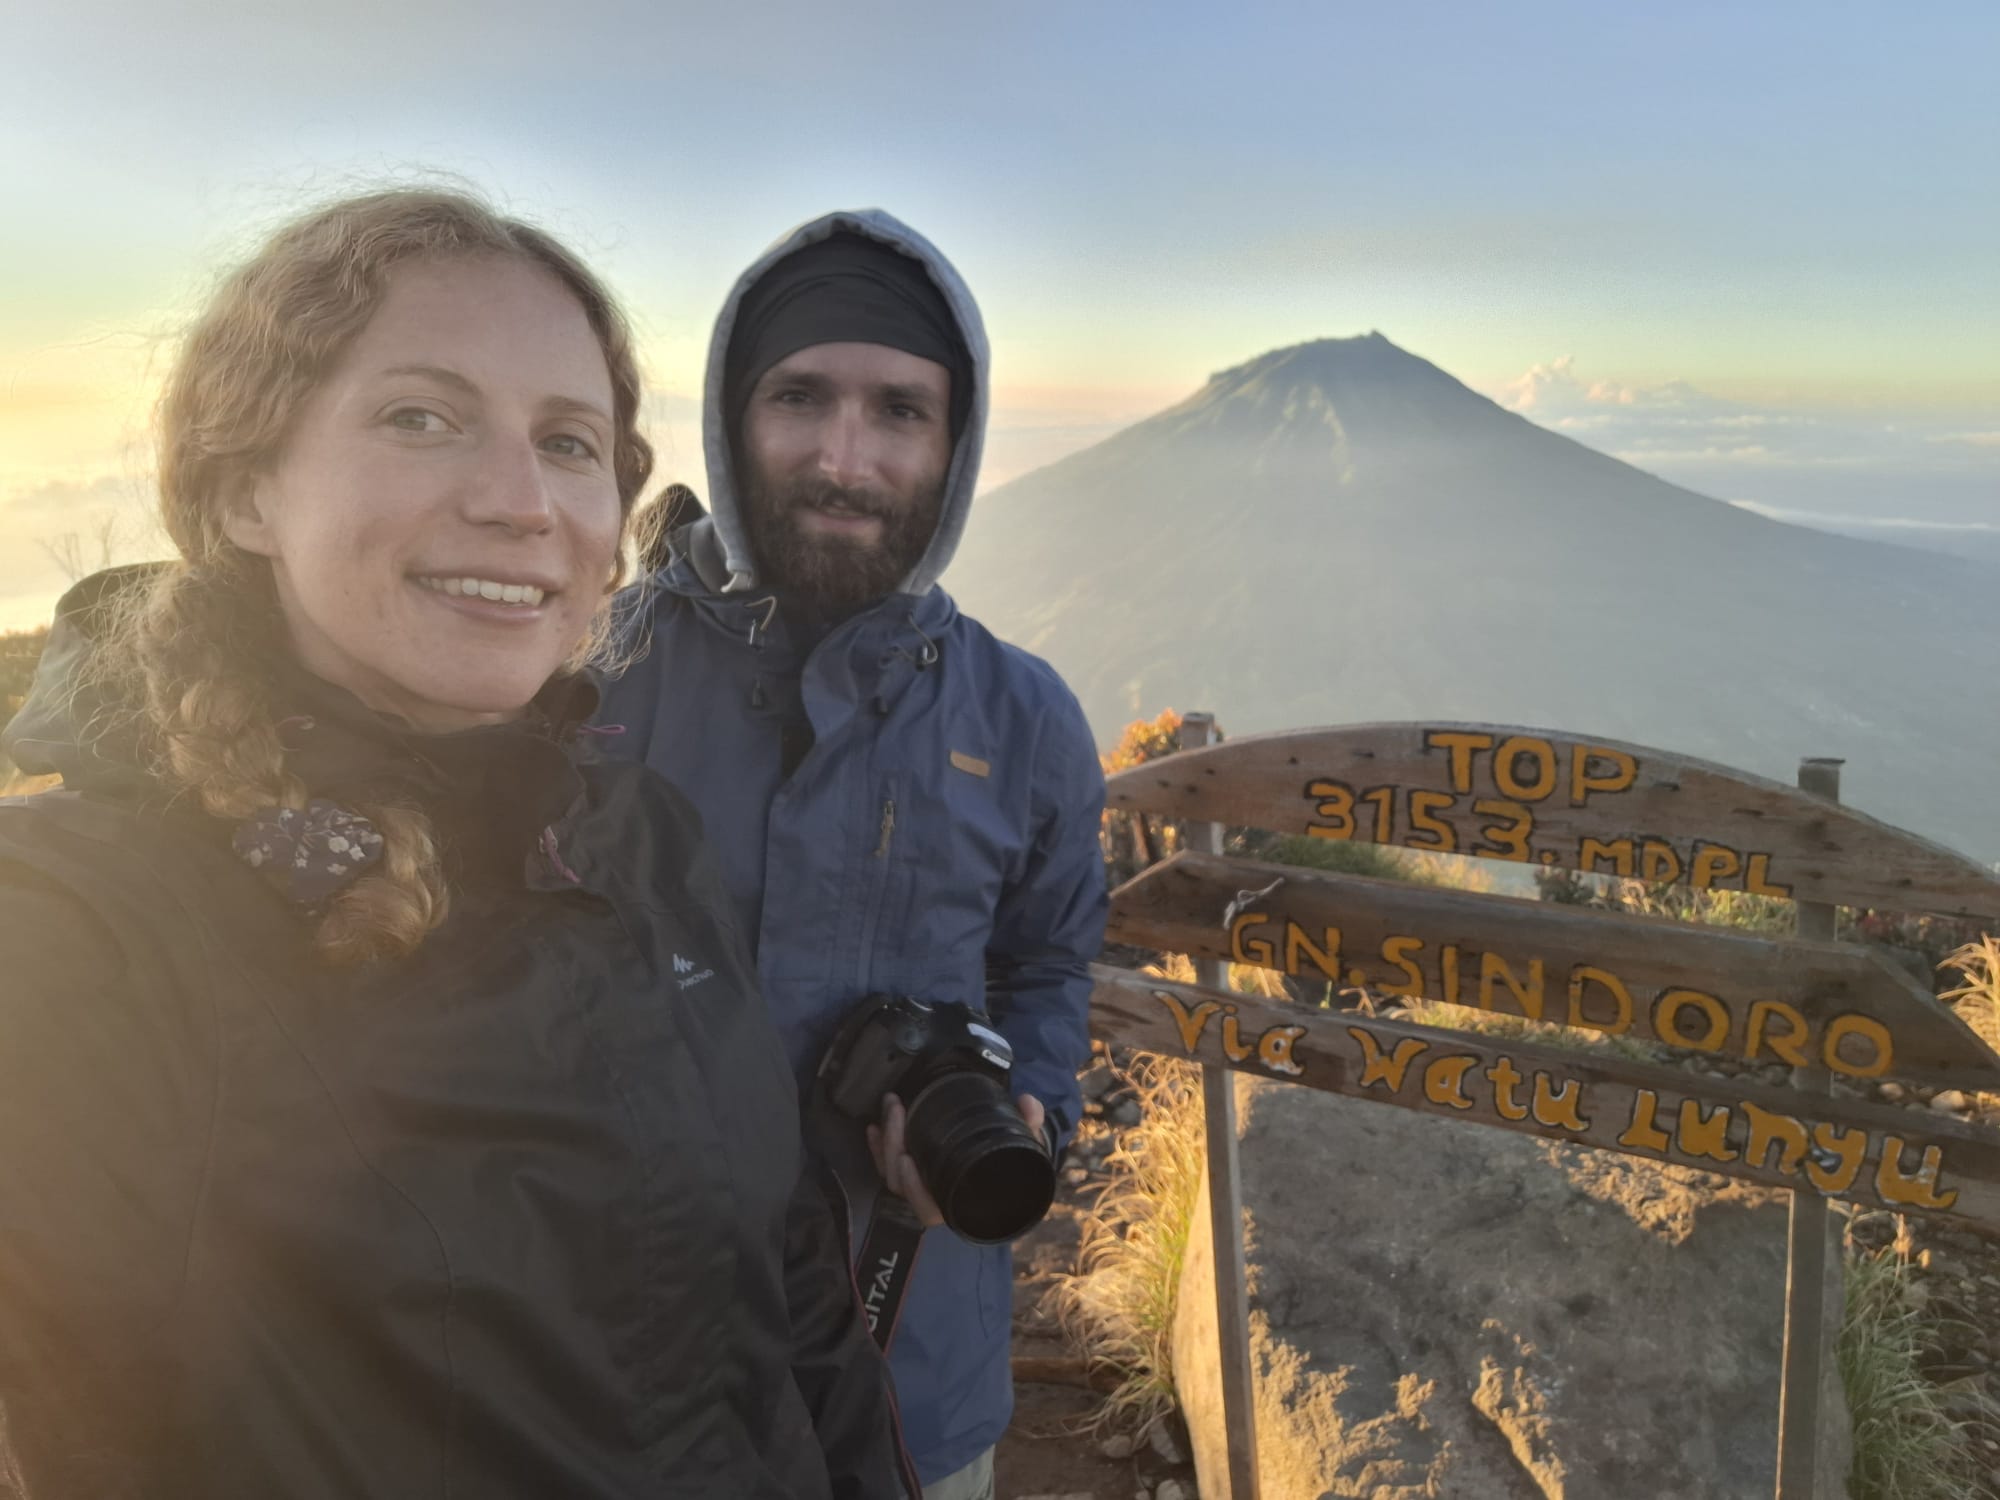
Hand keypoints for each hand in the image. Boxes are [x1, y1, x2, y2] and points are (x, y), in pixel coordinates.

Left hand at [867, 1093, 1046, 1230]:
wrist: (1009, 1166)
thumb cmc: (1014, 1163)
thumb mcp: (1026, 1147)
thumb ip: (1029, 1127)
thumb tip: (1029, 1104)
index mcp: (959, 1204)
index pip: (929, 1211)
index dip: (914, 1190)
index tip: (906, 1160)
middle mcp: (935, 1200)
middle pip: (901, 1185)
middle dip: (893, 1147)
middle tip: (897, 1112)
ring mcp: (921, 1186)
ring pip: (891, 1173)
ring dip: (886, 1140)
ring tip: (891, 1107)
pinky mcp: (911, 1172)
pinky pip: (886, 1165)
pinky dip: (878, 1146)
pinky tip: (874, 1126)